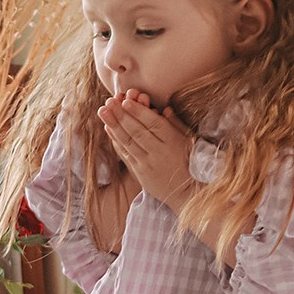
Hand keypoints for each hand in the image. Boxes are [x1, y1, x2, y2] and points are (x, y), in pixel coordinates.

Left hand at [98, 87, 195, 208]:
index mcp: (174, 142)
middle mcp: (160, 153)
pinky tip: (108, 128)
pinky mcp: (140, 173)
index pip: (154, 124)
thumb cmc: (190, 161)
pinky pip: (126, 154)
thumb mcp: (189, 141)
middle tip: (108, 101)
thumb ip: (176, 124)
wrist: (188, 192)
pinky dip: (116, 141)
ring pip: (128, 142)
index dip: (139, 112)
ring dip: (114, 126)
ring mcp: (148, 164)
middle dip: (121, 115)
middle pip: (137, 131)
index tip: (126, 101)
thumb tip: (165, 108)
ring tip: (103, 111)